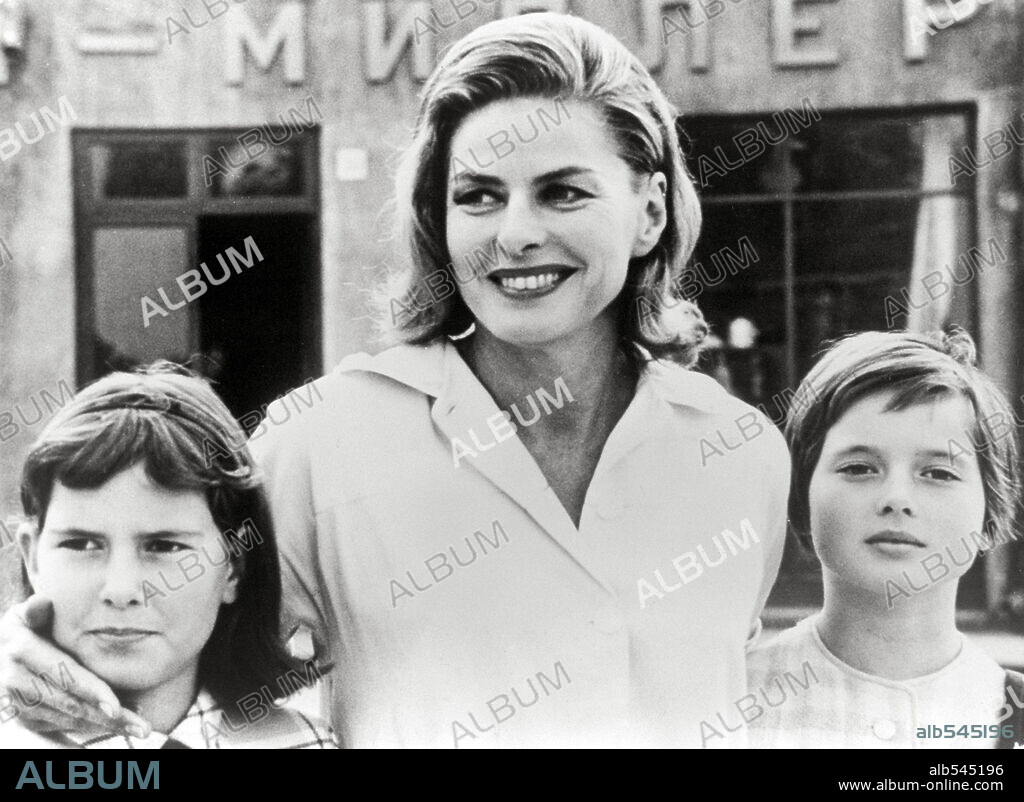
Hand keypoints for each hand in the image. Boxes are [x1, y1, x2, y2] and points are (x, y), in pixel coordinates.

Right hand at [0, 596, 150, 737]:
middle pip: (70, 704)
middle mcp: (16, 680)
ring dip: (102, 726)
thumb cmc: (24, 628)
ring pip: (66, 719)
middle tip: (141, 726)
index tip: (116, 707)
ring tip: (136, 726)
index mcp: (22, 650)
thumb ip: (37, 610)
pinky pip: (59, 726)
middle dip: (108, 718)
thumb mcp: (26, 616)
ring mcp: (17, 703)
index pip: (64, 674)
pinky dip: (88, 727)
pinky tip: (114, 724)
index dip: (91, 692)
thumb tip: (41, 602)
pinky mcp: (22, 718)